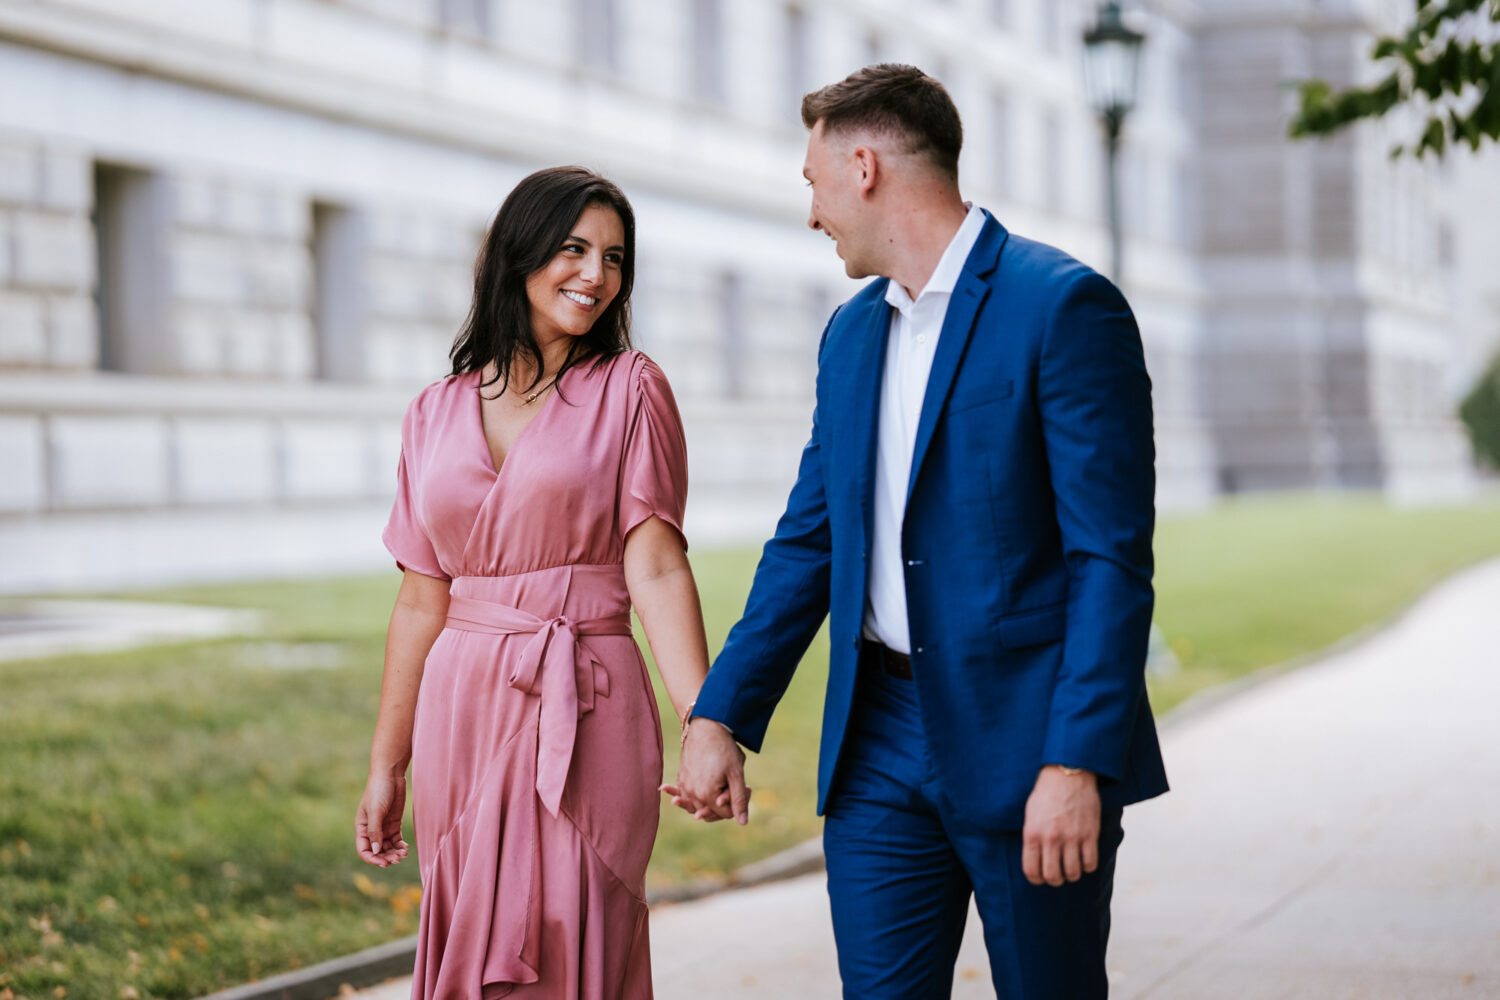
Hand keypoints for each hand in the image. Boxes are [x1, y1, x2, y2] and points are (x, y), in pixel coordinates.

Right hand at [356, 771, 409, 866]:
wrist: (390, 775)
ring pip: (387, 847)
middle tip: (398, 859)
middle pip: (377, 851)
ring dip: (394, 853)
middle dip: (386, 857)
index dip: (372, 859)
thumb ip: (375, 831)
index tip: (384, 863)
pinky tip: (405, 847)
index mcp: (361, 828)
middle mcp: (372, 830)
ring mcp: (383, 827)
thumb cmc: (379, 790)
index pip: (364, 850)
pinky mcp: (394, 823)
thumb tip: (376, 851)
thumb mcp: (375, 811)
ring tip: (403, 853)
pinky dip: (400, 846)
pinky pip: (396, 840)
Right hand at [670, 718, 750, 824]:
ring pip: (700, 805)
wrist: (706, 727)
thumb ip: (739, 800)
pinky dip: (698, 794)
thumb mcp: (736, 774)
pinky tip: (706, 786)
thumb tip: (743, 822)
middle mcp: (692, 794)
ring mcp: (684, 786)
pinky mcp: (681, 777)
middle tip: (737, 783)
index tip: (747, 787)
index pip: (725, 814)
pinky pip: (689, 795)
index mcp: (707, 795)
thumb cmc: (724, 749)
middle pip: (712, 812)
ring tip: (725, 784)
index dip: (738, 803)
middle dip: (725, 802)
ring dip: (712, 800)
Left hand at [1021, 765, 1100, 886]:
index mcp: (1033, 834)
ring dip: (1072, 874)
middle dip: (1055, 880)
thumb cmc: (1046, 794)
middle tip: (1059, 874)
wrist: (1068, 774)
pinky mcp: (1089, 834)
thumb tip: (1035, 859)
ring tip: (1072, 867)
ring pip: (1073, 873)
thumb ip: (1032, 837)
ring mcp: (1071, 837)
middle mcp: (1051, 839)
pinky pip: (1090, 863)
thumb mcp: (1030, 815)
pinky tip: (1085, 859)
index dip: (1036, 879)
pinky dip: (1088, 866)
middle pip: (1053, 876)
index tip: (1041, 877)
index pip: (1031, 871)